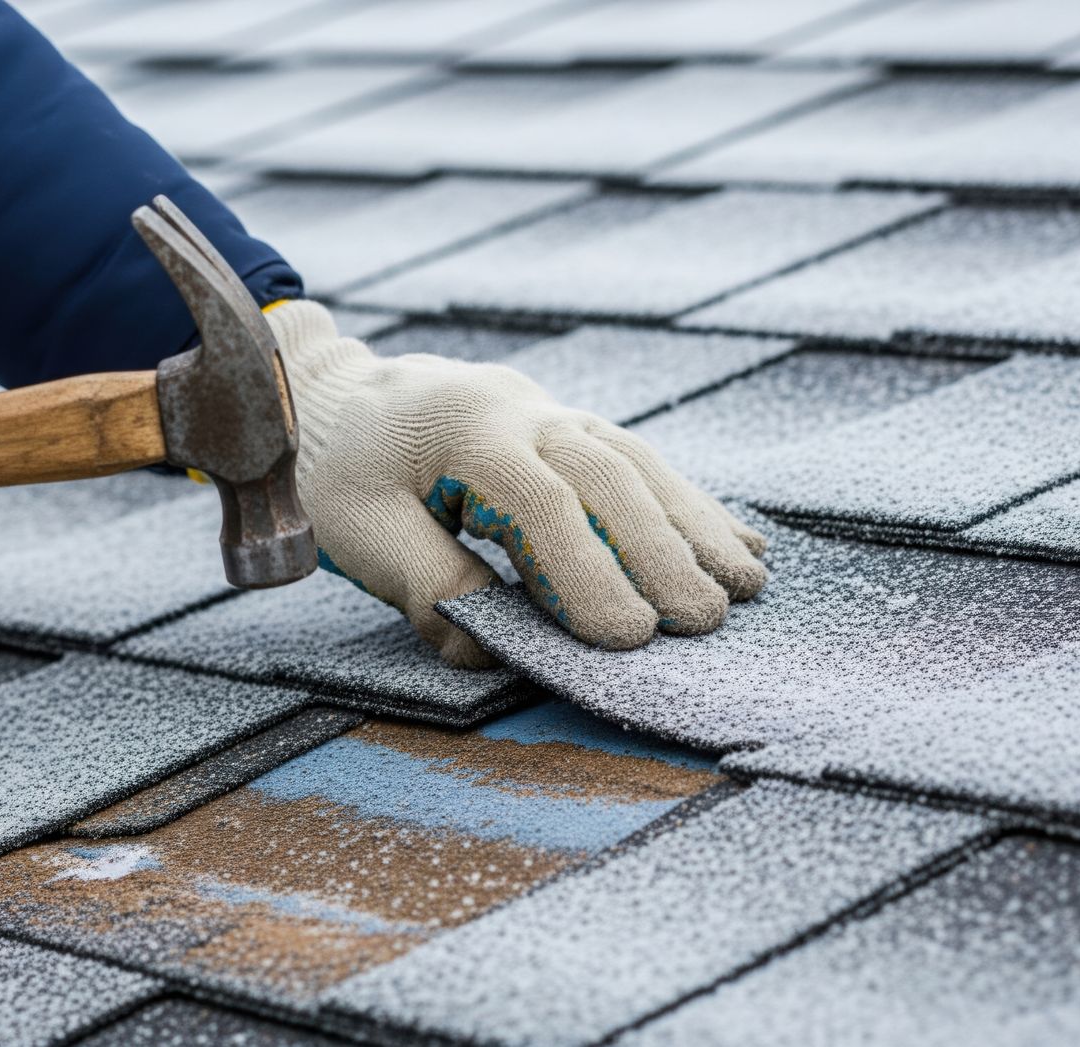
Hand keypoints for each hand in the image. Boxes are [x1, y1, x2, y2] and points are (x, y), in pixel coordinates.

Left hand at [270, 300, 766, 667]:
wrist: (333, 394)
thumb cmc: (341, 470)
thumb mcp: (357, 529)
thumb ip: (425, 585)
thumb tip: (491, 651)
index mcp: (467, 431)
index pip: (542, 505)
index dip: (589, 571)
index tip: (628, 638)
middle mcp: (524, 411)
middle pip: (610, 476)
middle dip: (664, 551)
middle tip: (706, 622)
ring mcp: (553, 411)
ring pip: (640, 462)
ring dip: (696, 524)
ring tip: (747, 584)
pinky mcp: (569, 425)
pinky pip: (641, 459)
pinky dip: (691, 503)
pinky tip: (738, 541)